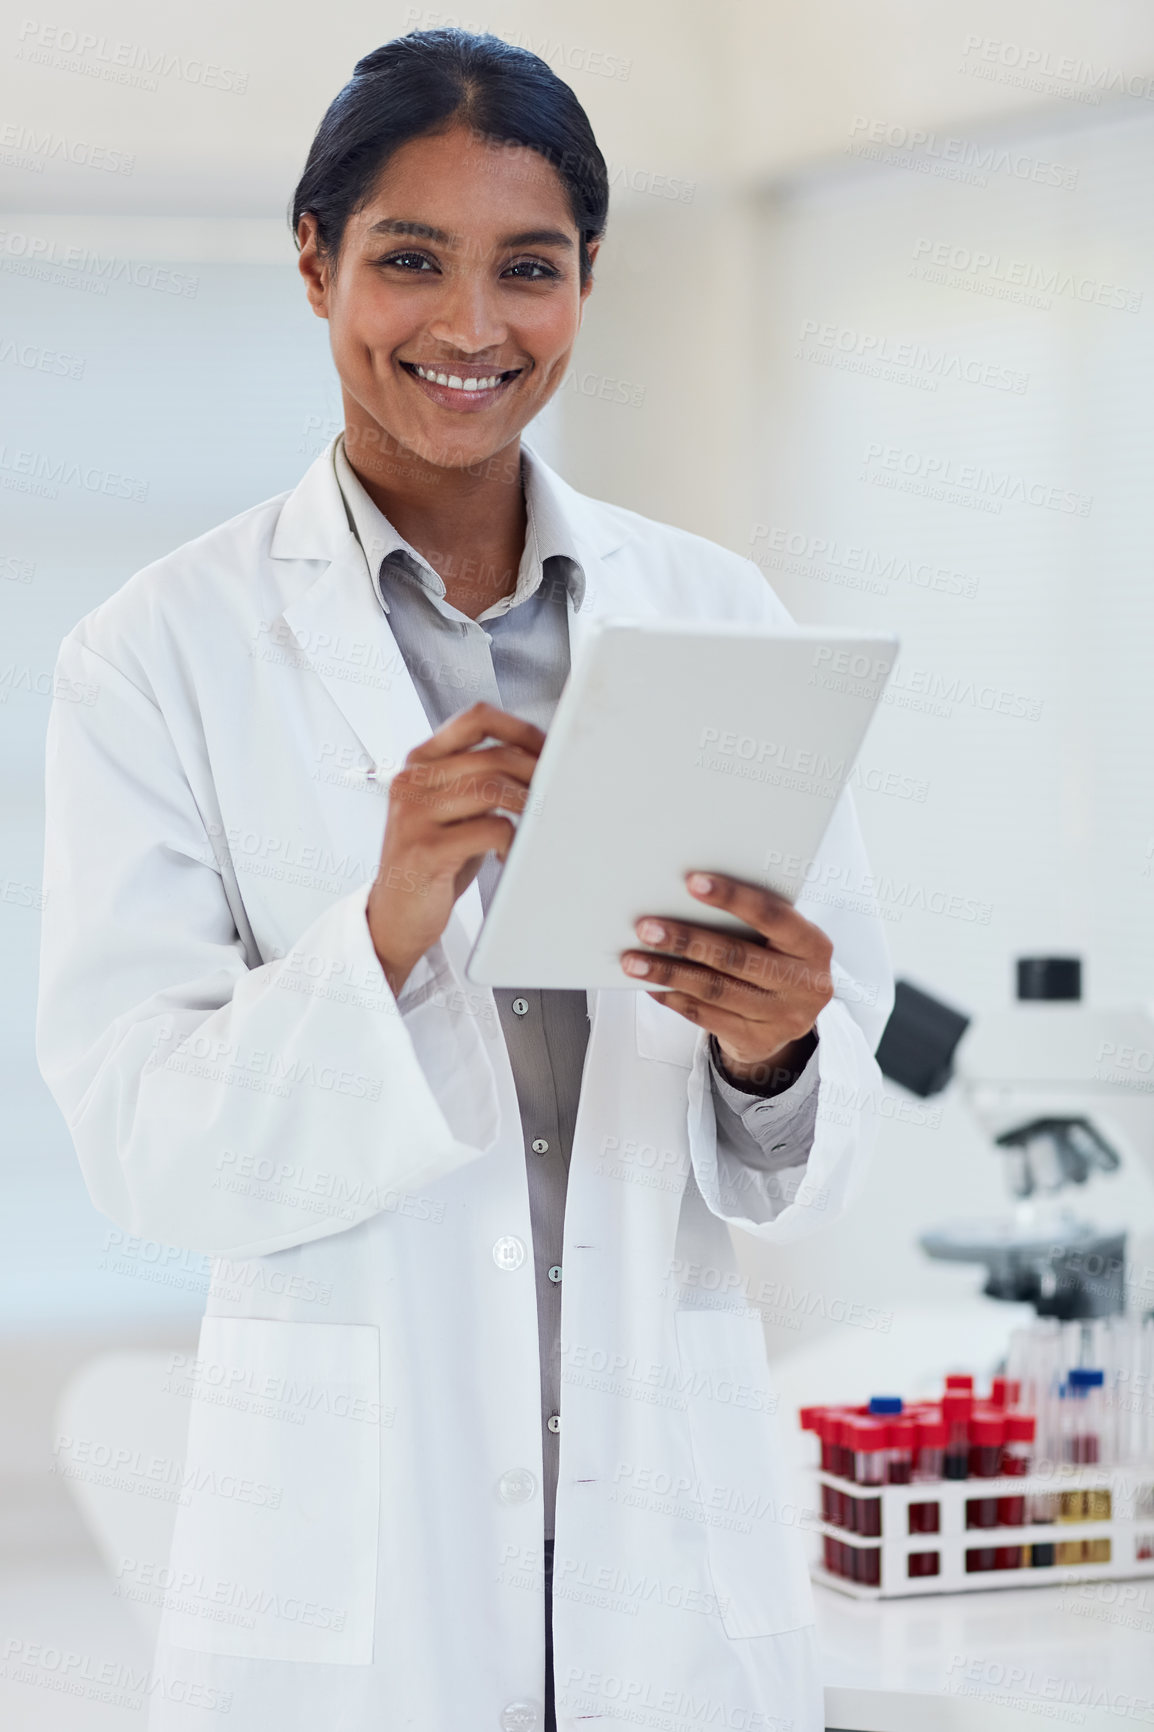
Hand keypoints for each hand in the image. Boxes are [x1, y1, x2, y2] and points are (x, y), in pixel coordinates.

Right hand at [367, 702, 543, 996]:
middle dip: (536, 772)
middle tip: (558, 792)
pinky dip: (512, 841)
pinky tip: (509, 854)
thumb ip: (480, 781)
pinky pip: (490, 829)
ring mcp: (414, 815)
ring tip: (538, 825)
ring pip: (493, 788)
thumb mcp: (451, 811)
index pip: (475, 719)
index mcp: (419, 763)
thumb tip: (540, 759)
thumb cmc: (433, 862)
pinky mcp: (425, 849)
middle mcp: (412, 782)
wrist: (395, 915)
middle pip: (493, 756)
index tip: (549, 749)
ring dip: (529, 806)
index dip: (520, 728)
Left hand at [620, 872, 833, 1092]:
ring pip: (715, 991)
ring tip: (634, 960)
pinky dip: (674, 998)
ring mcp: (783, 1018)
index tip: (692, 882)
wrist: (791, 1017)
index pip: (773, 916)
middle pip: (736, 958)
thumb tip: (684, 897)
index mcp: (813, 946)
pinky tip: (652, 985)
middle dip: (686, 940)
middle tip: (646, 928)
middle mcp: (805, 984)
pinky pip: (706, 1017)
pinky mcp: (758, 1042)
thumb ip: (752, 922)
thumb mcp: (781, 939)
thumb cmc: (777, 960)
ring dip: (669, 973)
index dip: (733, 897)